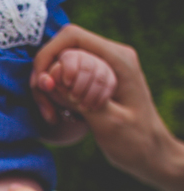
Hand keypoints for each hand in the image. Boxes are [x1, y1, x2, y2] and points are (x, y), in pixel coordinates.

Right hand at [29, 26, 183, 190]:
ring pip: (60, 66)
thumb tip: (50, 80)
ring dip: (48, 90)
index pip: (72, 37)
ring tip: (51, 116)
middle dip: (45, 76)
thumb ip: (80, 99)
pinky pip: (66, 79)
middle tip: (45, 108)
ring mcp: (102, 68)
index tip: (40, 84)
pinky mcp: (94, 81)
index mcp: (118, 59)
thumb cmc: (136, 141)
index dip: (48, 54)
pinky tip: (56, 116)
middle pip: (62, 51)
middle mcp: (110, 57)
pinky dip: (55, 96)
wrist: (151, 153)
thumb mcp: (109, 122)